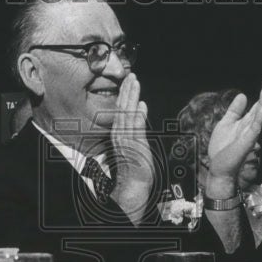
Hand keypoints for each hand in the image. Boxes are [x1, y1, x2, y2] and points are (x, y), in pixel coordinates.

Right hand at [110, 73, 152, 221]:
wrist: (132, 186)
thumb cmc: (135, 167)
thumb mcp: (136, 140)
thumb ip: (137, 123)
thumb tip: (141, 107)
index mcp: (119, 133)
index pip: (121, 109)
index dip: (125, 94)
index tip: (129, 81)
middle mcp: (120, 134)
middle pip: (122, 108)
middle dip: (127, 90)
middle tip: (131, 75)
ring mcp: (126, 140)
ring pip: (127, 114)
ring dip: (131, 97)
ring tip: (134, 82)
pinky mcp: (134, 147)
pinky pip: (134, 128)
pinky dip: (138, 115)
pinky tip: (141, 104)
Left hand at [205, 77, 261, 194]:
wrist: (219, 166)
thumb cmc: (222, 148)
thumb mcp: (226, 123)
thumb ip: (234, 111)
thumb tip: (243, 95)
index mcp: (246, 122)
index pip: (256, 106)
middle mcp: (251, 126)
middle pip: (261, 107)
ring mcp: (251, 133)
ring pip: (261, 113)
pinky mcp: (249, 140)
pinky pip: (257, 125)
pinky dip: (260, 115)